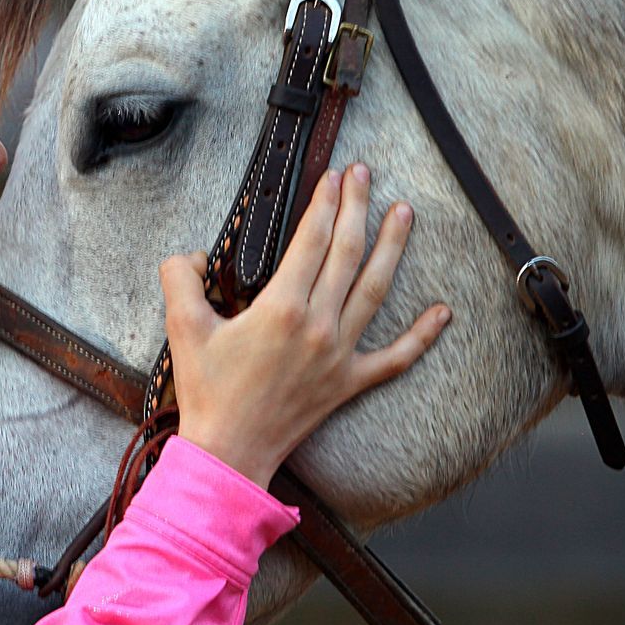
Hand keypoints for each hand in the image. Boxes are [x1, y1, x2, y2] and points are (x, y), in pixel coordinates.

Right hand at [159, 163, 450, 489]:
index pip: (312, 240)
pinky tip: (443, 311)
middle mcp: (318, 326)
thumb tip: (196, 255)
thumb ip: (181, 277)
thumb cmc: (207, 392)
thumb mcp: (181, 326)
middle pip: (347, 253)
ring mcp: (340, 354)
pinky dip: (423, 335)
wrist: (229, 451)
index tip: (330, 177)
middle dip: (357, 207)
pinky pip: (397, 358)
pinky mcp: (350, 382)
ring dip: (393, 247)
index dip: (323, 202)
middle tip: (363, 173)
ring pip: (376, 290)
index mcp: (281, 308)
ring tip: (404, 212)